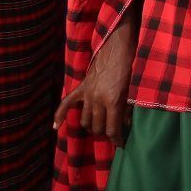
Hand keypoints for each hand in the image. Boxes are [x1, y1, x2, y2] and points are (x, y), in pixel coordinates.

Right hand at [53, 16, 136, 146]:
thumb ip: (128, 108)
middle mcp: (98, 100)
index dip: (117, 140)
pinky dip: (59, 115)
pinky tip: (56, 127)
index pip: (112, 129)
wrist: (118, 46)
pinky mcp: (81, 87)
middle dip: (105, 134)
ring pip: (84, 120)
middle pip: (97, 127)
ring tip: (99, 129)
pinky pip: (66, 103)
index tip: (121, 144)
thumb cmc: (131, 66)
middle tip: (112, 134)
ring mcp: (87, 94)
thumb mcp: (134, 89)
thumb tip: (125, 125)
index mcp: (113, 101)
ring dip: (92, 127)